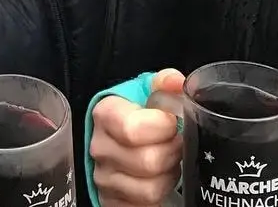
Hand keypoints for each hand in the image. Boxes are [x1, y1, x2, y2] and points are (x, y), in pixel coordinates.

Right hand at [90, 69, 184, 205]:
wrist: (119, 138)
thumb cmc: (137, 113)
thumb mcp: (147, 91)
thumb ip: (164, 83)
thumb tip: (177, 83)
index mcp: (106, 114)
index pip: (133, 128)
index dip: (163, 127)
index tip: (171, 122)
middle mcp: (100, 147)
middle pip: (147, 162)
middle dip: (172, 152)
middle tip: (176, 143)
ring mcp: (104, 178)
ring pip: (150, 190)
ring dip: (168, 175)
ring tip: (169, 160)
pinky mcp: (112, 201)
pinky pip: (145, 206)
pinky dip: (159, 194)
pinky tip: (159, 177)